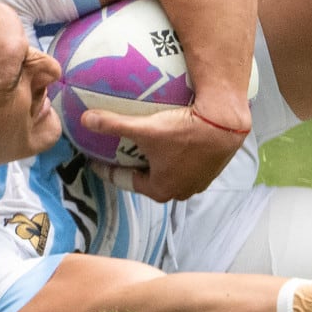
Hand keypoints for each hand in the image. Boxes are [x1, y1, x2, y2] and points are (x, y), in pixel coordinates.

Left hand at [82, 97, 250, 201]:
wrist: (225, 125)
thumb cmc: (185, 132)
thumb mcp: (145, 129)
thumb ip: (114, 125)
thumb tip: (86, 120)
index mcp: (160, 189)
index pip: (125, 181)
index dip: (108, 169)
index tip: (96, 160)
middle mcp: (180, 191)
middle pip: (148, 180)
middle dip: (134, 167)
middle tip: (121, 151)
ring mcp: (197, 182)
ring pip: (168, 172)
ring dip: (157, 162)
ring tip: (146, 144)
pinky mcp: (210, 168)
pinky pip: (185, 163)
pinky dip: (175, 155)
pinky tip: (172, 137)